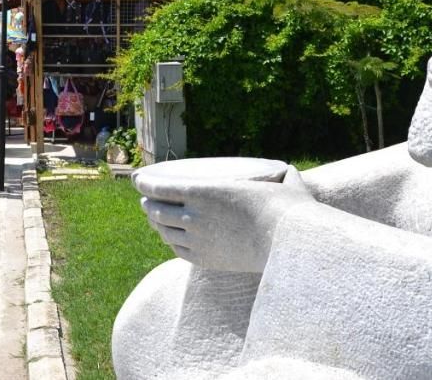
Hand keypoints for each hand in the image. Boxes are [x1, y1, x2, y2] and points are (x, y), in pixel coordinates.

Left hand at [136, 166, 313, 272]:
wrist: (287, 245)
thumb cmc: (287, 211)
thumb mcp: (283, 185)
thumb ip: (283, 177)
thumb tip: (293, 172)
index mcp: (205, 192)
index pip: (162, 187)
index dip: (146, 184)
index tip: (139, 180)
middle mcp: (195, 216)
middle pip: (157, 210)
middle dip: (148, 204)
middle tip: (146, 200)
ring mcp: (198, 240)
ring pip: (164, 231)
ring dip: (154, 222)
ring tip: (153, 217)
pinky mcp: (205, 259)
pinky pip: (178, 249)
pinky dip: (169, 241)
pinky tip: (169, 238)